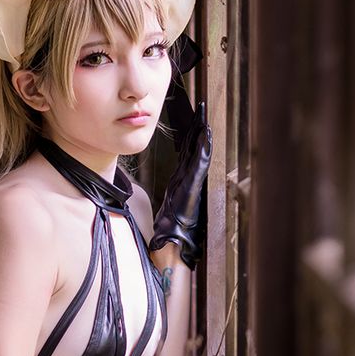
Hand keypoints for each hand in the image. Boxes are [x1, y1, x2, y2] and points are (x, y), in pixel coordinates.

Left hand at [149, 99, 212, 269]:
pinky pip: (198, 163)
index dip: (189, 138)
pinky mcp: (193, 186)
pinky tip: (204, 136)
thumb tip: (151, 194)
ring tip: (204, 119)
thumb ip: (163, 198)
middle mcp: (188, 181)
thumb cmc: (168, 230)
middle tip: (200, 111)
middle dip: (197, 131)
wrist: (173, 244)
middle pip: (193, 150)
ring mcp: (192, 183)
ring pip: (197, 154)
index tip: (192, 122)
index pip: (186, 155)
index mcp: (182, 184)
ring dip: (201, 136)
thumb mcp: (164, 209)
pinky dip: (202, 149)